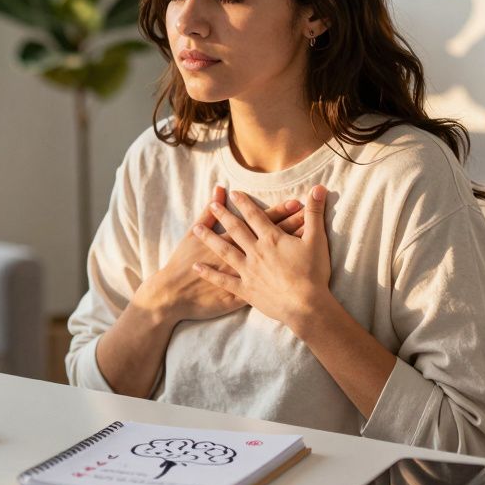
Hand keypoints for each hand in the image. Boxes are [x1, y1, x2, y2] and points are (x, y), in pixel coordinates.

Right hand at [135, 185, 306, 324]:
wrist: (174, 294)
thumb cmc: (183, 263)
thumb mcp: (192, 235)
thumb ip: (208, 213)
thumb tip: (219, 190)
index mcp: (232, 240)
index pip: (260, 222)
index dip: (278, 212)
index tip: (297, 202)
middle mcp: (242, 256)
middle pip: (272, 238)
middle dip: (291, 226)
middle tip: (311, 216)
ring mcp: (245, 276)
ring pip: (275, 261)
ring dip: (292, 249)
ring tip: (310, 239)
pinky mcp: (244, 295)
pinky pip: (270, 284)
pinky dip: (284, 279)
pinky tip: (300, 277)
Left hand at [190, 186, 333, 330]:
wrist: (306, 306)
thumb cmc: (313, 273)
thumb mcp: (317, 239)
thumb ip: (315, 212)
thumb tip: (319, 188)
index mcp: (272, 239)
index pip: (255, 216)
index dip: (245, 203)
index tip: (234, 193)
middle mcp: (256, 252)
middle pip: (236, 230)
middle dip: (223, 216)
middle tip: (211, 205)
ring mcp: (248, 271)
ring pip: (225, 251)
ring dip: (210, 239)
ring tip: (196, 229)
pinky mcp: (245, 290)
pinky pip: (223, 281)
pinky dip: (209, 274)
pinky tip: (197, 267)